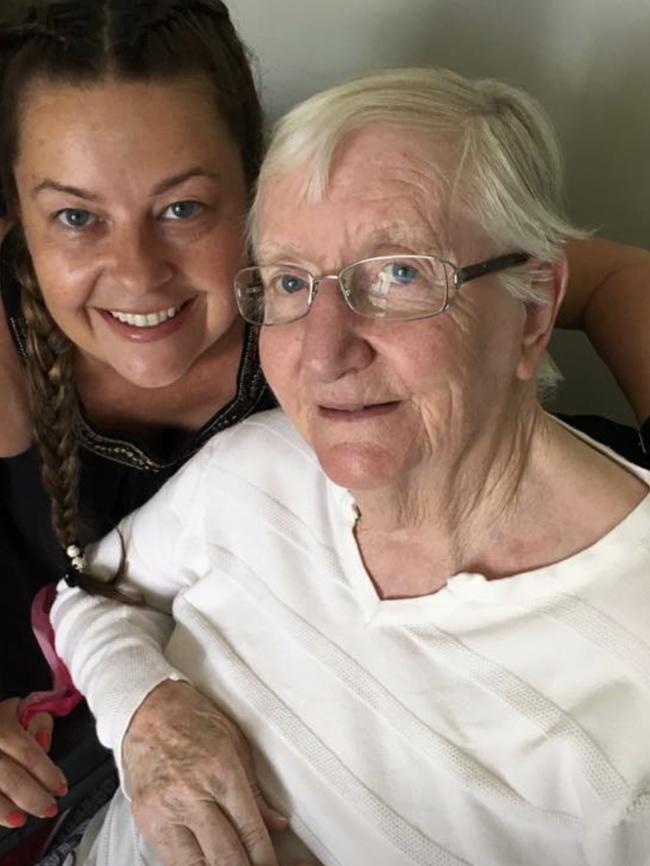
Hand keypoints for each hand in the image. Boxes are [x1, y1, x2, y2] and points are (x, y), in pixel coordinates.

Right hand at [0, 698, 67, 827]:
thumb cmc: (1, 720)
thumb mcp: (20, 709)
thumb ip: (38, 722)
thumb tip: (45, 743)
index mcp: (1, 723)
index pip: (28, 752)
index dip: (47, 773)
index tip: (61, 787)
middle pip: (10, 776)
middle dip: (32, 796)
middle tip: (49, 808)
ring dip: (6, 809)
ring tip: (22, 819)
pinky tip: (5, 819)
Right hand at [122, 680, 287, 865]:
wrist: (147, 711)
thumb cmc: (193, 721)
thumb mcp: (236, 744)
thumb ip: (256, 790)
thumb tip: (275, 823)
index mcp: (220, 772)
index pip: (249, 831)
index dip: (265, 858)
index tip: (271, 865)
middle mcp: (191, 795)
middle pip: (225, 856)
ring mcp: (165, 811)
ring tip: (230, 864)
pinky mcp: (146, 821)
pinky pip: (172, 860)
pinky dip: (192, 865)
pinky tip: (206, 861)